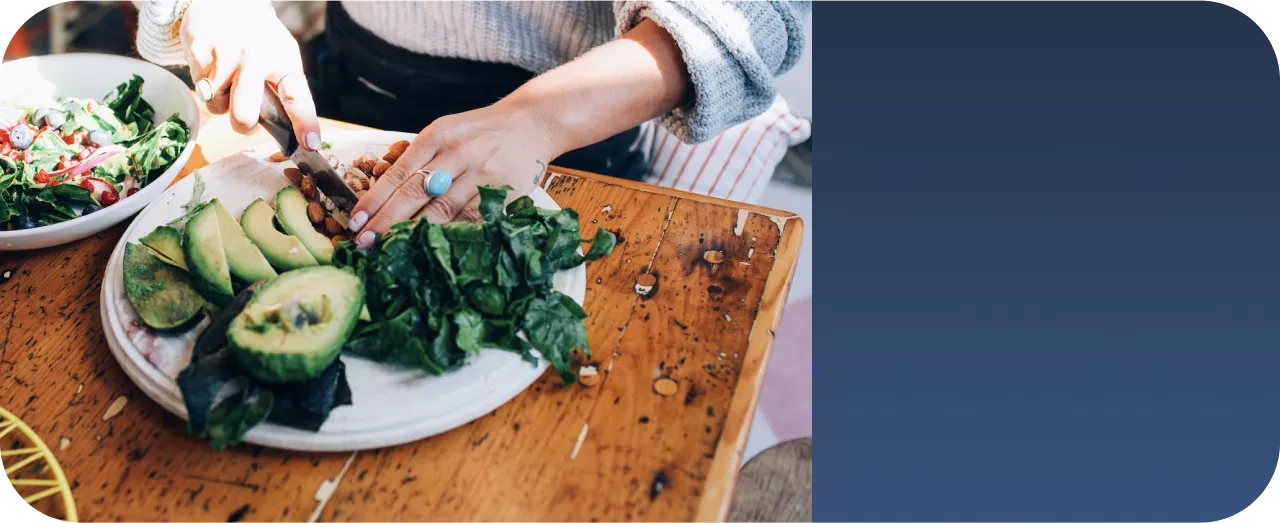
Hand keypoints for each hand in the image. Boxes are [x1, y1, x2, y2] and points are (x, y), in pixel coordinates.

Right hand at [180, 0, 320, 147]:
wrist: (225, 1)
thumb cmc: (258, 41)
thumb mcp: (280, 57)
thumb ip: (283, 91)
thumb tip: (289, 134)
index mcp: (283, 61)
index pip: (297, 96)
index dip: (304, 122)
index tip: (310, 143)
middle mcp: (256, 57)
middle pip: (244, 114)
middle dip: (242, 124)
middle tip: (244, 117)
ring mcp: (226, 53)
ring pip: (217, 104)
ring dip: (222, 99)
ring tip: (228, 77)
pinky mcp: (199, 49)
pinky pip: (199, 87)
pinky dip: (206, 83)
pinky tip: (213, 64)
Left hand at [346, 102, 558, 247]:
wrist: (532, 124)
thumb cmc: (481, 132)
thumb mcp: (447, 131)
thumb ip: (420, 158)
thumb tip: (383, 196)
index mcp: (438, 136)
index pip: (399, 172)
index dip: (375, 199)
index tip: (356, 221)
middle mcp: (458, 154)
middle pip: (415, 194)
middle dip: (386, 221)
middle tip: (364, 243)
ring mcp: (482, 175)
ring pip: (442, 210)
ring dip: (414, 233)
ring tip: (391, 250)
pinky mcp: (502, 193)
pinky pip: (472, 219)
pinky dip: (450, 235)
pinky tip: (432, 249)